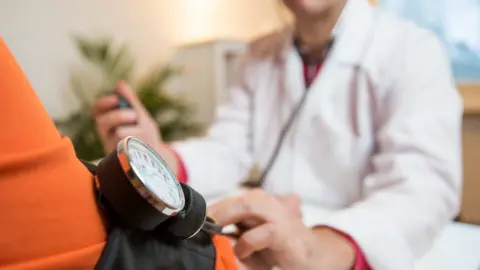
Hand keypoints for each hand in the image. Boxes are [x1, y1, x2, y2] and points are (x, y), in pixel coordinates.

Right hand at [92, 81, 160, 151]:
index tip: (115, 98)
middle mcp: (107, 136)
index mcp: (108, 123)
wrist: (156, 157)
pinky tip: (144, 141)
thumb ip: (130, 102)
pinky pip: (126, 150)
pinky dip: (137, 143)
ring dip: (130, 129)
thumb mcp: (139, 116)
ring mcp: (113, 149)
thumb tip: (120, 84)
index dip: (103, 104)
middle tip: (133, 115)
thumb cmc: (145, 134)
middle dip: (118, 116)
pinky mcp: (122, 160)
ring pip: (115, 136)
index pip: (97, 111)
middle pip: (102, 123)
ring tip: (142, 128)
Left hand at [209, 190, 354, 269]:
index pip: (232, 199)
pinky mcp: (284, 233)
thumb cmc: (279, 242)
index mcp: (260, 200)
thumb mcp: (255, 230)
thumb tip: (207, 227)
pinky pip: (262, 233)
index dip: (213, 208)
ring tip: (212, 231)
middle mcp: (269, 202)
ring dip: (227, 217)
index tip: (195, 219)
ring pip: (248, 207)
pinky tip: (241, 251)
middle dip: (217, 211)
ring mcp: (278, 215)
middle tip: (199, 224)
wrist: (310, 254)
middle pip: (238, 200)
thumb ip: (237, 225)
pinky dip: (248, 242)